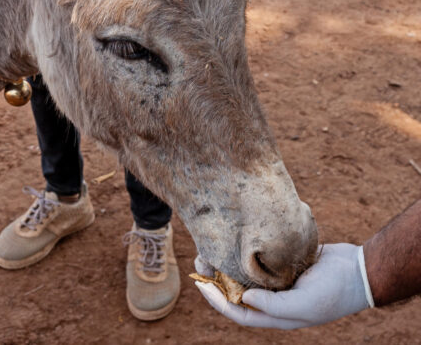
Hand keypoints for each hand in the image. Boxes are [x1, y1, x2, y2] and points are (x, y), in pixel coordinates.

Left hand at [195, 244, 373, 328]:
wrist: (359, 270)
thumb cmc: (334, 292)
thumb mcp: (304, 303)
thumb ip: (274, 306)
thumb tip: (245, 298)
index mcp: (277, 316)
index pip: (239, 313)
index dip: (217, 301)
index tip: (200, 284)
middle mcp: (274, 301)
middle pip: (238, 294)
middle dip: (217, 281)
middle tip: (201, 261)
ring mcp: (279, 283)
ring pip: (246, 277)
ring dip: (228, 266)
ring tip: (212, 250)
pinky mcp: (285, 266)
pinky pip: (260, 264)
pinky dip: (246, 256)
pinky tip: (235, 243)